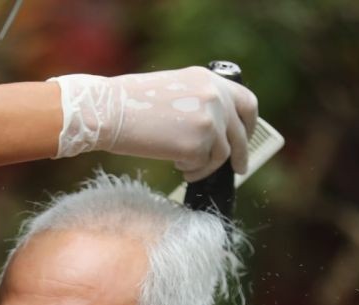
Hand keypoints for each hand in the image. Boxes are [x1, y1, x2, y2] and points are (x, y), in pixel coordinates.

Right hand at [50, 66, 257, 181]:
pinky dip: (192, 170)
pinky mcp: (198, 144)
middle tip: (239, 169)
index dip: (249, 125)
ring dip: (206, 166)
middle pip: (240, 134)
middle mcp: (215, 97)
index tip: (245, 138)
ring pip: (221, 155)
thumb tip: (218, 129)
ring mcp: (209, 121)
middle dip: (240, 155)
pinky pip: (203, 166)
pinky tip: (176, 164)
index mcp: (209, 80)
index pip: (246, 103)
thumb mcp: (174, 89)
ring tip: (187, 168)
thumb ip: (200, 102)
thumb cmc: (131, 102)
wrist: (109, 111)